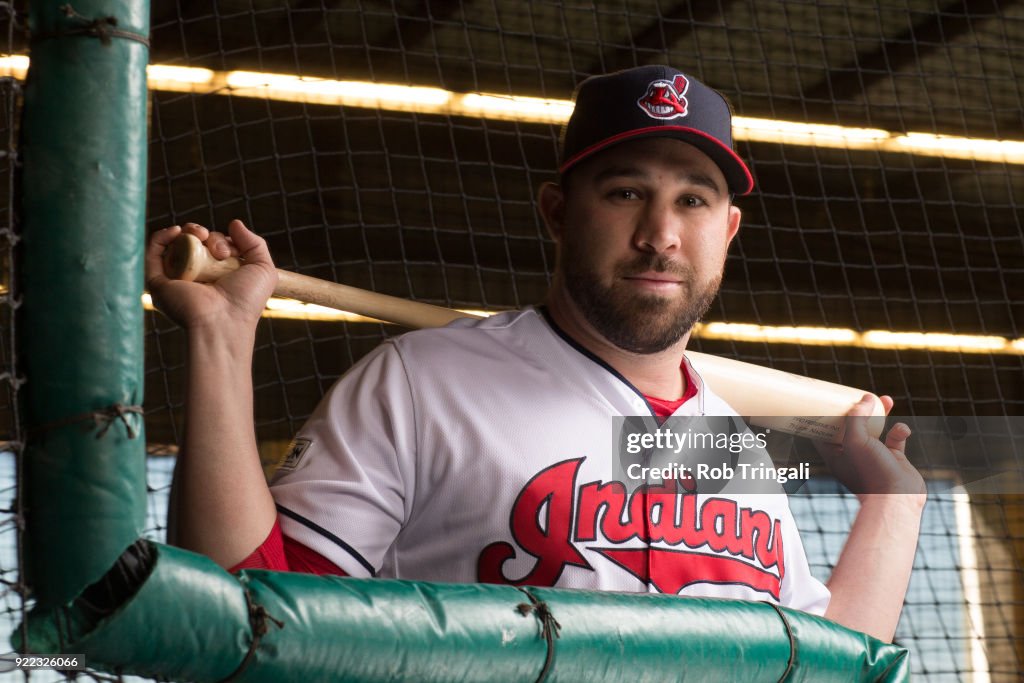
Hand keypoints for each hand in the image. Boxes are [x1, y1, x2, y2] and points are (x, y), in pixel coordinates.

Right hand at [145, 220, 277, 330]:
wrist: (224, 322)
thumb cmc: (246, 300)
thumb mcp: (262, 268)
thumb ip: (254, 243)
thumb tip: (234, 223)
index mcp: (216, 276)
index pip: (212, 247)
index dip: (221, 240)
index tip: (231, 250)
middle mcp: (194, 277)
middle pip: (194, 243)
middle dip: (206, 235)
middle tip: (218, 249)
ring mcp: (175, 279)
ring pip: (175, 245)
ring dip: (188, 232)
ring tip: (201, 235)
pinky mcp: (158, 282)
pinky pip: (152, 254)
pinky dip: (161, 237)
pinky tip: (176, 231)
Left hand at [816, 394, 926, 501]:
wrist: (898, 499)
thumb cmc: (871, 473)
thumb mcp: (856, 441)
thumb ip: (857, 418)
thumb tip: (866, 397)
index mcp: (835, 454)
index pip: (824, 431)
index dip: (825, 415)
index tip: (828, 398)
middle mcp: (853, 454)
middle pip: (851, 425)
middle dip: (857, 409)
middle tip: (860, 394)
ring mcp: (874, 456)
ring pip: (875, 428)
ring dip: (881, 414)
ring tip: (886, 400)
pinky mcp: (894, 458)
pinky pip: (896, 438)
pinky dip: (900, 430)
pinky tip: (902, 430)